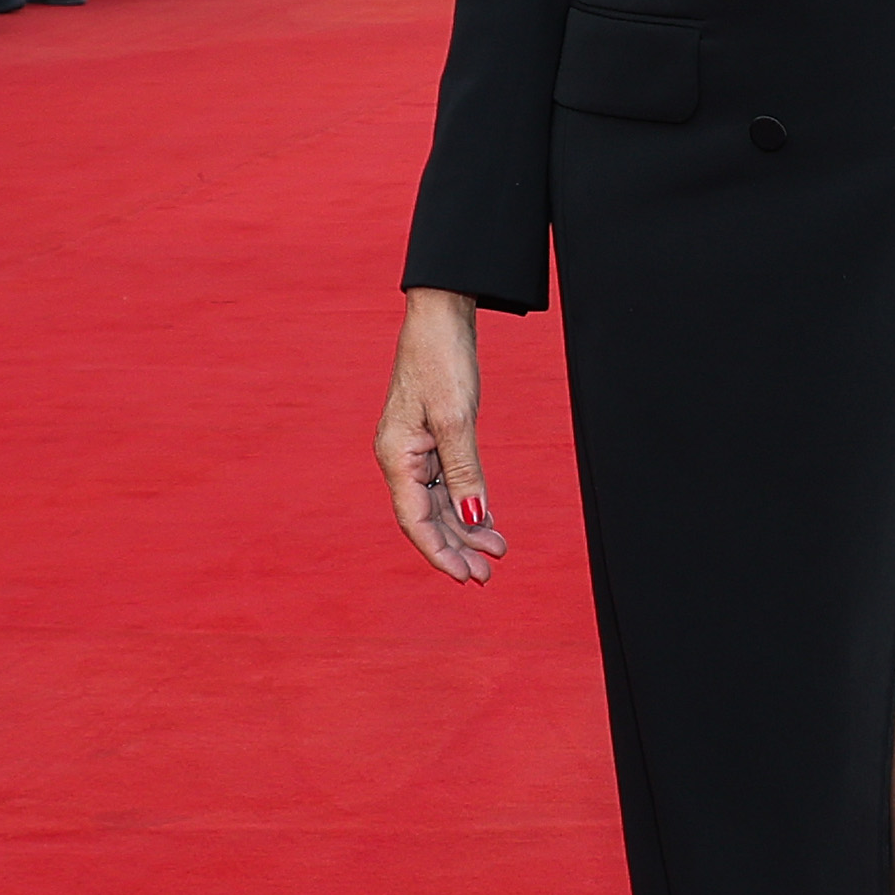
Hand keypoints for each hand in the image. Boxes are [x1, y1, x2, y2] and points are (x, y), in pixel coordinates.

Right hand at [378, 290, 504, 579]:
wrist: (441, 316)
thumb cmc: (442, 360)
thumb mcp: (457, 419)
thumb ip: (464, 474)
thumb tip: (472, 521)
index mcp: (396, 456)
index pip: (415, 520)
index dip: (440, 553)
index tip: (467, 577)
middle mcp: (400, 457)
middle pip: (427, 517)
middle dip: (458, 547)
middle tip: (490, 574)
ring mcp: (414, 448)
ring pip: (439, 502)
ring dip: (466, 528)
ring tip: (497, 551)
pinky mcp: (431, 437)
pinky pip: (446, 482)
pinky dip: (466, 503)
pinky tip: (487, 521)